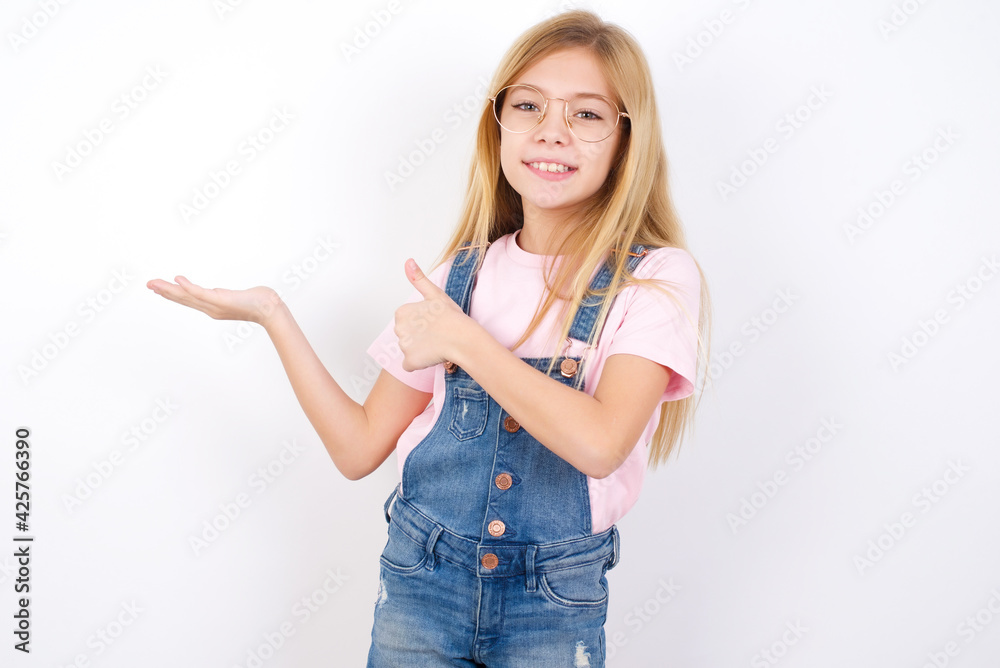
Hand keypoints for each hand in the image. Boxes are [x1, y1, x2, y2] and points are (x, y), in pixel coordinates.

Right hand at [146, 276, 283, 326]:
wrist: (270, 310)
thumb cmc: (257, 303)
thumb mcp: (234, 297)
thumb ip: (223, 295)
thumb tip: (218, 292)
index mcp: (212, 307)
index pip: (188, 299)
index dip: (171, 294)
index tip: (157, 287)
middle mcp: (210, 308)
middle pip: (183, 299)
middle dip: (164, 292)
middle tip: (148, 284)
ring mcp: (215, 305)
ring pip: (187, 297)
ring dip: (170, 290)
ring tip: (155, 283)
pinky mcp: (221, 300)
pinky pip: (201, 293)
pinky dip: (188, 287)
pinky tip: (178, 279)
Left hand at [394, 259, 467, 371]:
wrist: (462, 337)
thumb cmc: (451, 316)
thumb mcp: (435, 294)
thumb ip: (418, 279)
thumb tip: (408, 261)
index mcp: (402, 312)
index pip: (408, 322)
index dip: (422, 325)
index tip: (434, 324)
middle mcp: (398, 329)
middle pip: (406, 336)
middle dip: (419, 338)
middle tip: (436, 335)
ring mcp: (403, 346)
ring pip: (410, 350)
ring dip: (420, 350)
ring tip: (437, 345)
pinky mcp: (409, 361)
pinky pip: (410, 364)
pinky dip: (419, 363)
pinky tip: (432, 356)